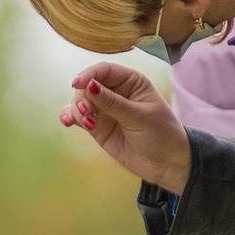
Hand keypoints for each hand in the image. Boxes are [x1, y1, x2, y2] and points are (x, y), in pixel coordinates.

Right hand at [58, 63, 191, 194]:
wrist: (166, 164)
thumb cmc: (161, 134)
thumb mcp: (138, 116)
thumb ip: (112, 102)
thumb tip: (89, 86)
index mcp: (131, 81)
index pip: (104, 71)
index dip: (89, 75)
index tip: (77, 84)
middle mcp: (115, 92)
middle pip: (88, 85)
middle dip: (82, 97)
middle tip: (87, 112)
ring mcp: (105, 110)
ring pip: (80, 101)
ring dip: (76, 109)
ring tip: (86, 122)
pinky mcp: (97, 127)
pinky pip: (78, 117)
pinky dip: (70, 117)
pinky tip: (68, 122)